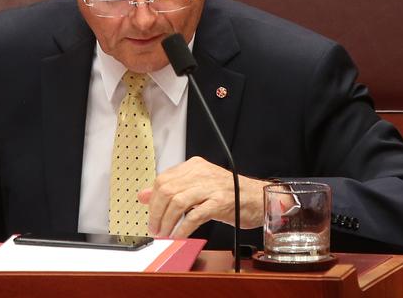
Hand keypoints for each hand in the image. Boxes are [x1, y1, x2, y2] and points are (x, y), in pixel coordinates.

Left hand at [138, 156, 266, 237]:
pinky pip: (195, 215)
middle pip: (167, 190)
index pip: (163, 180)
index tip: (150, 216)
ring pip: (177, 202)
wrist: (258, 198)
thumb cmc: (229, 194)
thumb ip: (172, 189)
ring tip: (165, 234)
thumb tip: (144, 195)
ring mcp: (211, 186)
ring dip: (167, 222)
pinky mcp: (221, 202)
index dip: (152, 200)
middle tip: (155, 228)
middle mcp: (201, 173)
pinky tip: (179, 236)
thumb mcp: (198, 187)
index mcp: (194, 166)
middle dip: (156, 213)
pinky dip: (183, 228)